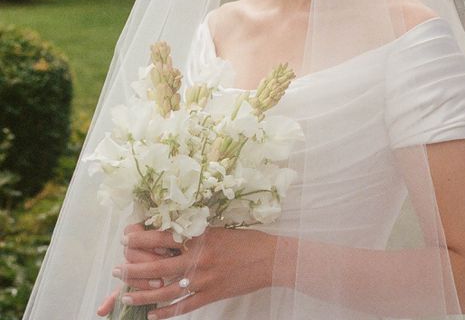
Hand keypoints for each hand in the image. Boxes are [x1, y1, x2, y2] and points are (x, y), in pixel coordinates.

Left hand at [106, 224, 278, 318]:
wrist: (270, 259)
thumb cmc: (246, 241)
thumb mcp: (219, 230)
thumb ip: (197, 234)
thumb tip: (171, 234)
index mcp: (201, 237)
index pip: (164, 236)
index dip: (142, 237)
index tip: (126, 237)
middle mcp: (199, 258)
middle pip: (158, 265)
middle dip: (134, 268)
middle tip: (116, 270)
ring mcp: (204, 279)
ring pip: (166, 289)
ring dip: (144, 293)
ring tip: (126, 295)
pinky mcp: (211, 295)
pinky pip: (183, 307)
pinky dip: (166, 312)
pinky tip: (152, 315)